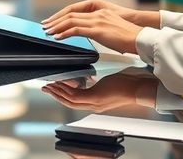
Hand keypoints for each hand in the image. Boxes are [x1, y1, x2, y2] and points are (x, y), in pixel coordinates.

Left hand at [42, 8, 142, 53]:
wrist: (141, 38)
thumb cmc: (129, 37)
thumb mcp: (111, 28)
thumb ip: (100, 28)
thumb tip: (90, 34)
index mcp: (100, 11)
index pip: (75, 10)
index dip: (62, 15)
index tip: (53, 21)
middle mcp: (97, 13)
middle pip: (70, 14)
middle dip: (55, 20)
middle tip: (45, 26)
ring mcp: (97, 20)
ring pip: (70, 21)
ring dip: (57, 27)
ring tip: (48, 32)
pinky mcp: (98, 30)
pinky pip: (76, 30)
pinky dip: (64, 33)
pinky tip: (57, 38)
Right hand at [42, 73, 158, 112]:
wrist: (138, 88)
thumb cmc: (126, 84)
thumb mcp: (106, 83)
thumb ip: (95, 83)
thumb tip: (87, 78)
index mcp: (95, 101)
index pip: (74, 100)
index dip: (62, 95)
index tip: (53, 87)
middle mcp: (93, 105)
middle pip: (69, 102)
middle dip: (55, 95)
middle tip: (45, 87)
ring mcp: (93, 103)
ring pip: (70, 100)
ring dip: (57, 93)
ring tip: (48, 86)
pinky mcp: (95, 98)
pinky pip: (76, 96)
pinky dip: (66, 91)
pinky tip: (60, 84)